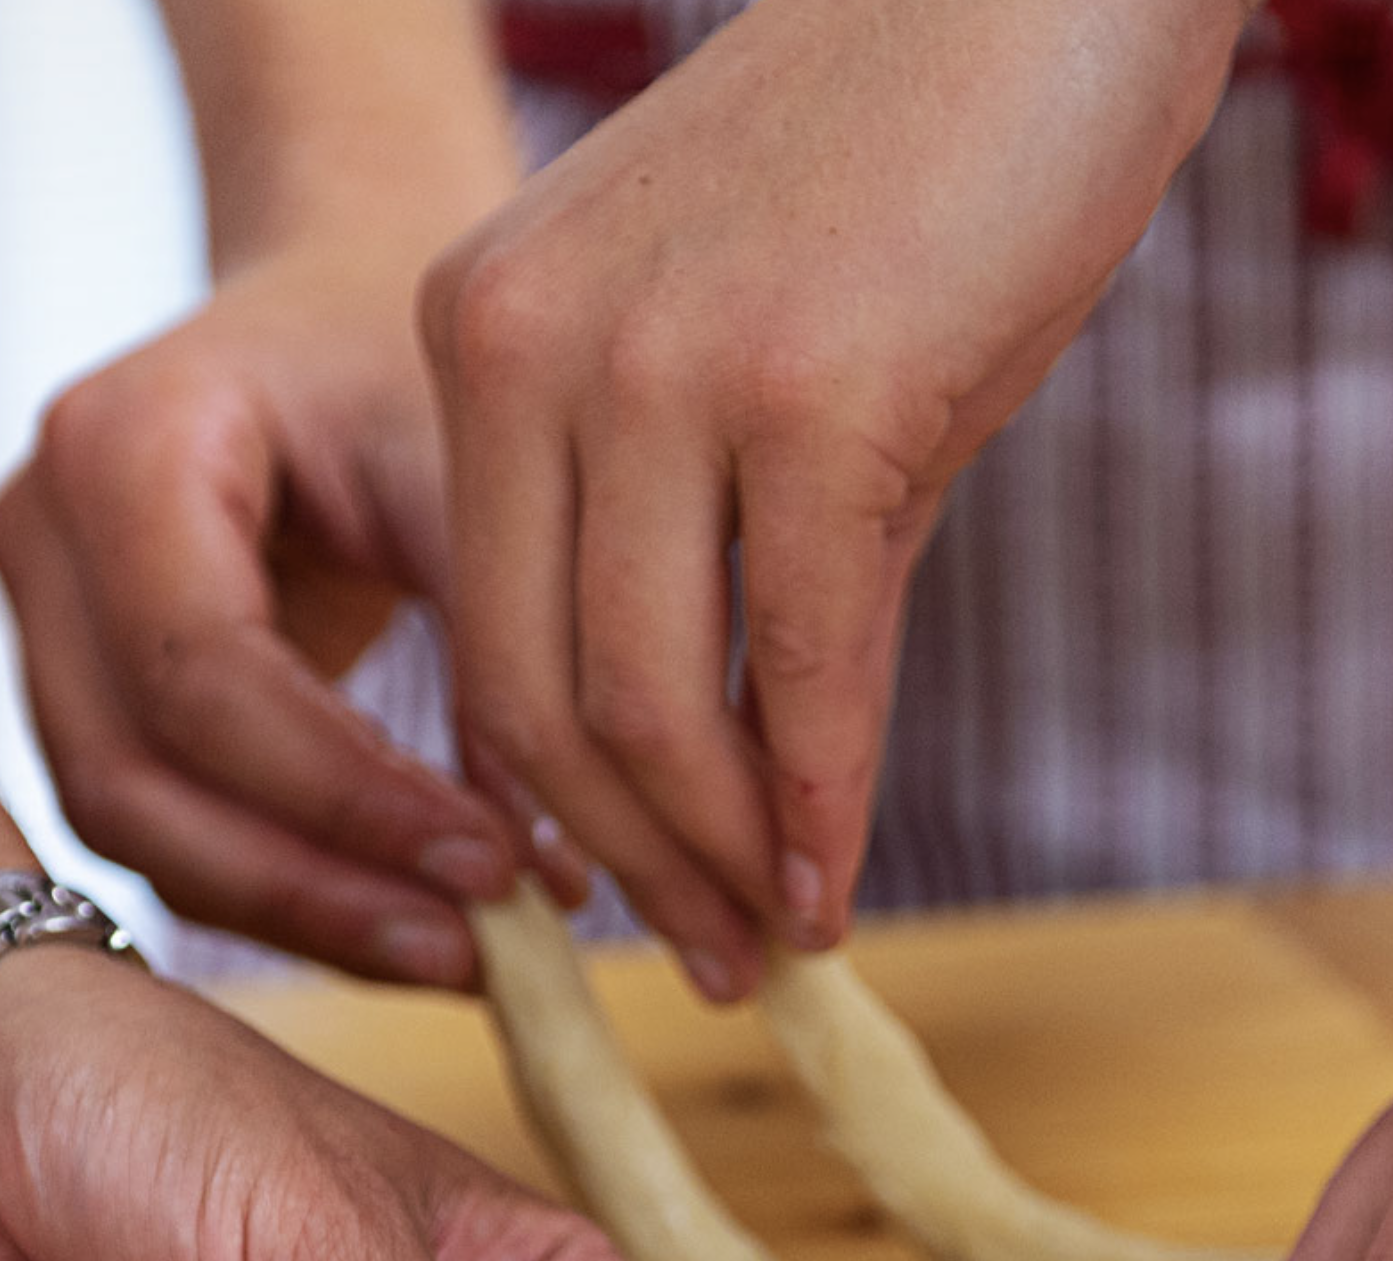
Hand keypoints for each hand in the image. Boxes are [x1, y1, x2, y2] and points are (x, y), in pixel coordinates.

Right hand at [0, 241, 569, 989]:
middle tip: (478, 950)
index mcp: (122, 443)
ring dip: (297, 911)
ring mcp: (37, 617)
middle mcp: (41, 531)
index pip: (204, 674)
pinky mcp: (75, 689)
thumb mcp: (468, 476)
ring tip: (461, 954)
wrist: (335, 310)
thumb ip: (501, 652)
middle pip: (136, 777)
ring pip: (132, 827)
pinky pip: (160, 829)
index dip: (344, 796)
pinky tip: (409, 923)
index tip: (494, 866)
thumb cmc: (405, 372)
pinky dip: (282, 889)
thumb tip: (548, 877)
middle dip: (313, 884)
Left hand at [417, 0, 1244, 997]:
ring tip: (777, 942)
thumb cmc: (911, 159)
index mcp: (481, 329)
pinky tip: (841, 882)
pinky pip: (799, 663)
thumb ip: (705, 538)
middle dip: (633, 867)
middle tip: (710, 968)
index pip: (484, 633)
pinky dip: (819, 802)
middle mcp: (531, 348)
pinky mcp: (816, 394)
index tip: (635, 896)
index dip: (559, 804)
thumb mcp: (745, 344)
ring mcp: (664, 369)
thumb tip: (746, 773)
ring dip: (723, 859)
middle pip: (537, 698)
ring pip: (650, 704)